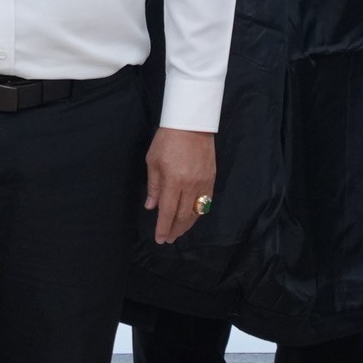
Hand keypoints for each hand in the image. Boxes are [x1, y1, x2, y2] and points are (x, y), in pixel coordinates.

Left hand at [145, 127, 217, 245]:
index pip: (168, 211)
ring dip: (187, 225)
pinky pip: (206, 201)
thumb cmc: (167, 139)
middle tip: (169, 239)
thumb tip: (151, 206)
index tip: (160, 239)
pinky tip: (192, 217)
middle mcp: (190, 185)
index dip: (163, 227)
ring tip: (179, 232)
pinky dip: (199, 212)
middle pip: (183, 215)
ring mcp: (203, 182)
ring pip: (196, 211)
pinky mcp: (212, 178)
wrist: (191, 123)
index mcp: (173, 180)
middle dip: (175, 229)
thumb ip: (153, 186)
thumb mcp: (153, 161)